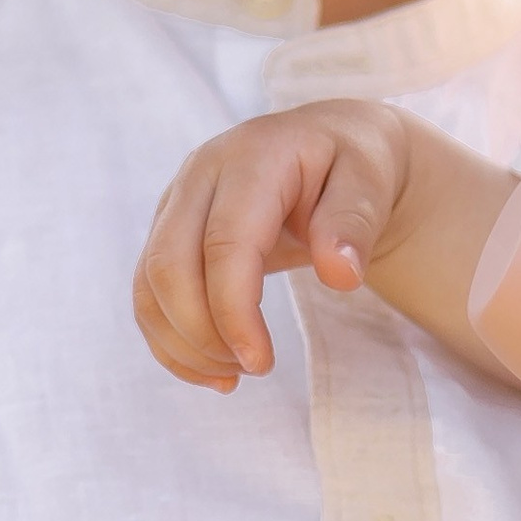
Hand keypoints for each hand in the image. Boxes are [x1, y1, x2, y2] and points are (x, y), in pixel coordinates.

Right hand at [134, 101, 417, 388]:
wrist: (330, 145)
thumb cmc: (354, 164)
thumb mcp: (372, 181)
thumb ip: (355, 222)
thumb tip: (340, 275)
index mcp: (251, 158)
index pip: (224, 244)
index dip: (232, 310)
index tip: (261, 362)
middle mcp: (200, 175)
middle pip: (168, 265)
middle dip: (201, 333)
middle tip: (253, 368)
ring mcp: (176, 202)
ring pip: (148, 285)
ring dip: (182, 343)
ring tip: (234, 374)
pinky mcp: (168, 231)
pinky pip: (149, 293)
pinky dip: (171, 340)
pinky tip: (213, 368)